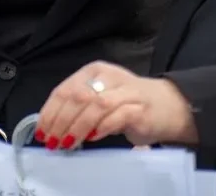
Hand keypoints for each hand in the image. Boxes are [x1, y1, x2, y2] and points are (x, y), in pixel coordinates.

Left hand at [36, 61, 197, 149]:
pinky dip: (101, 127)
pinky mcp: (140, 108)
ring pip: (94, 106)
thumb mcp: (100, 99)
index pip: (64, 90)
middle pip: (76, 97)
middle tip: (53, 141)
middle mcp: (108, 77)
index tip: (42, 131)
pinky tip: (92, 137)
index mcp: (94, 71)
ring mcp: (126, 91)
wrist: (173, 106)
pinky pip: (116, 116)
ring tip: (68, 143)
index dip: (50, 112)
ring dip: (77, 127)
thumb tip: (51, 126)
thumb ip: (78, 107)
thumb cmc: (130, 105)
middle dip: (60, 122)